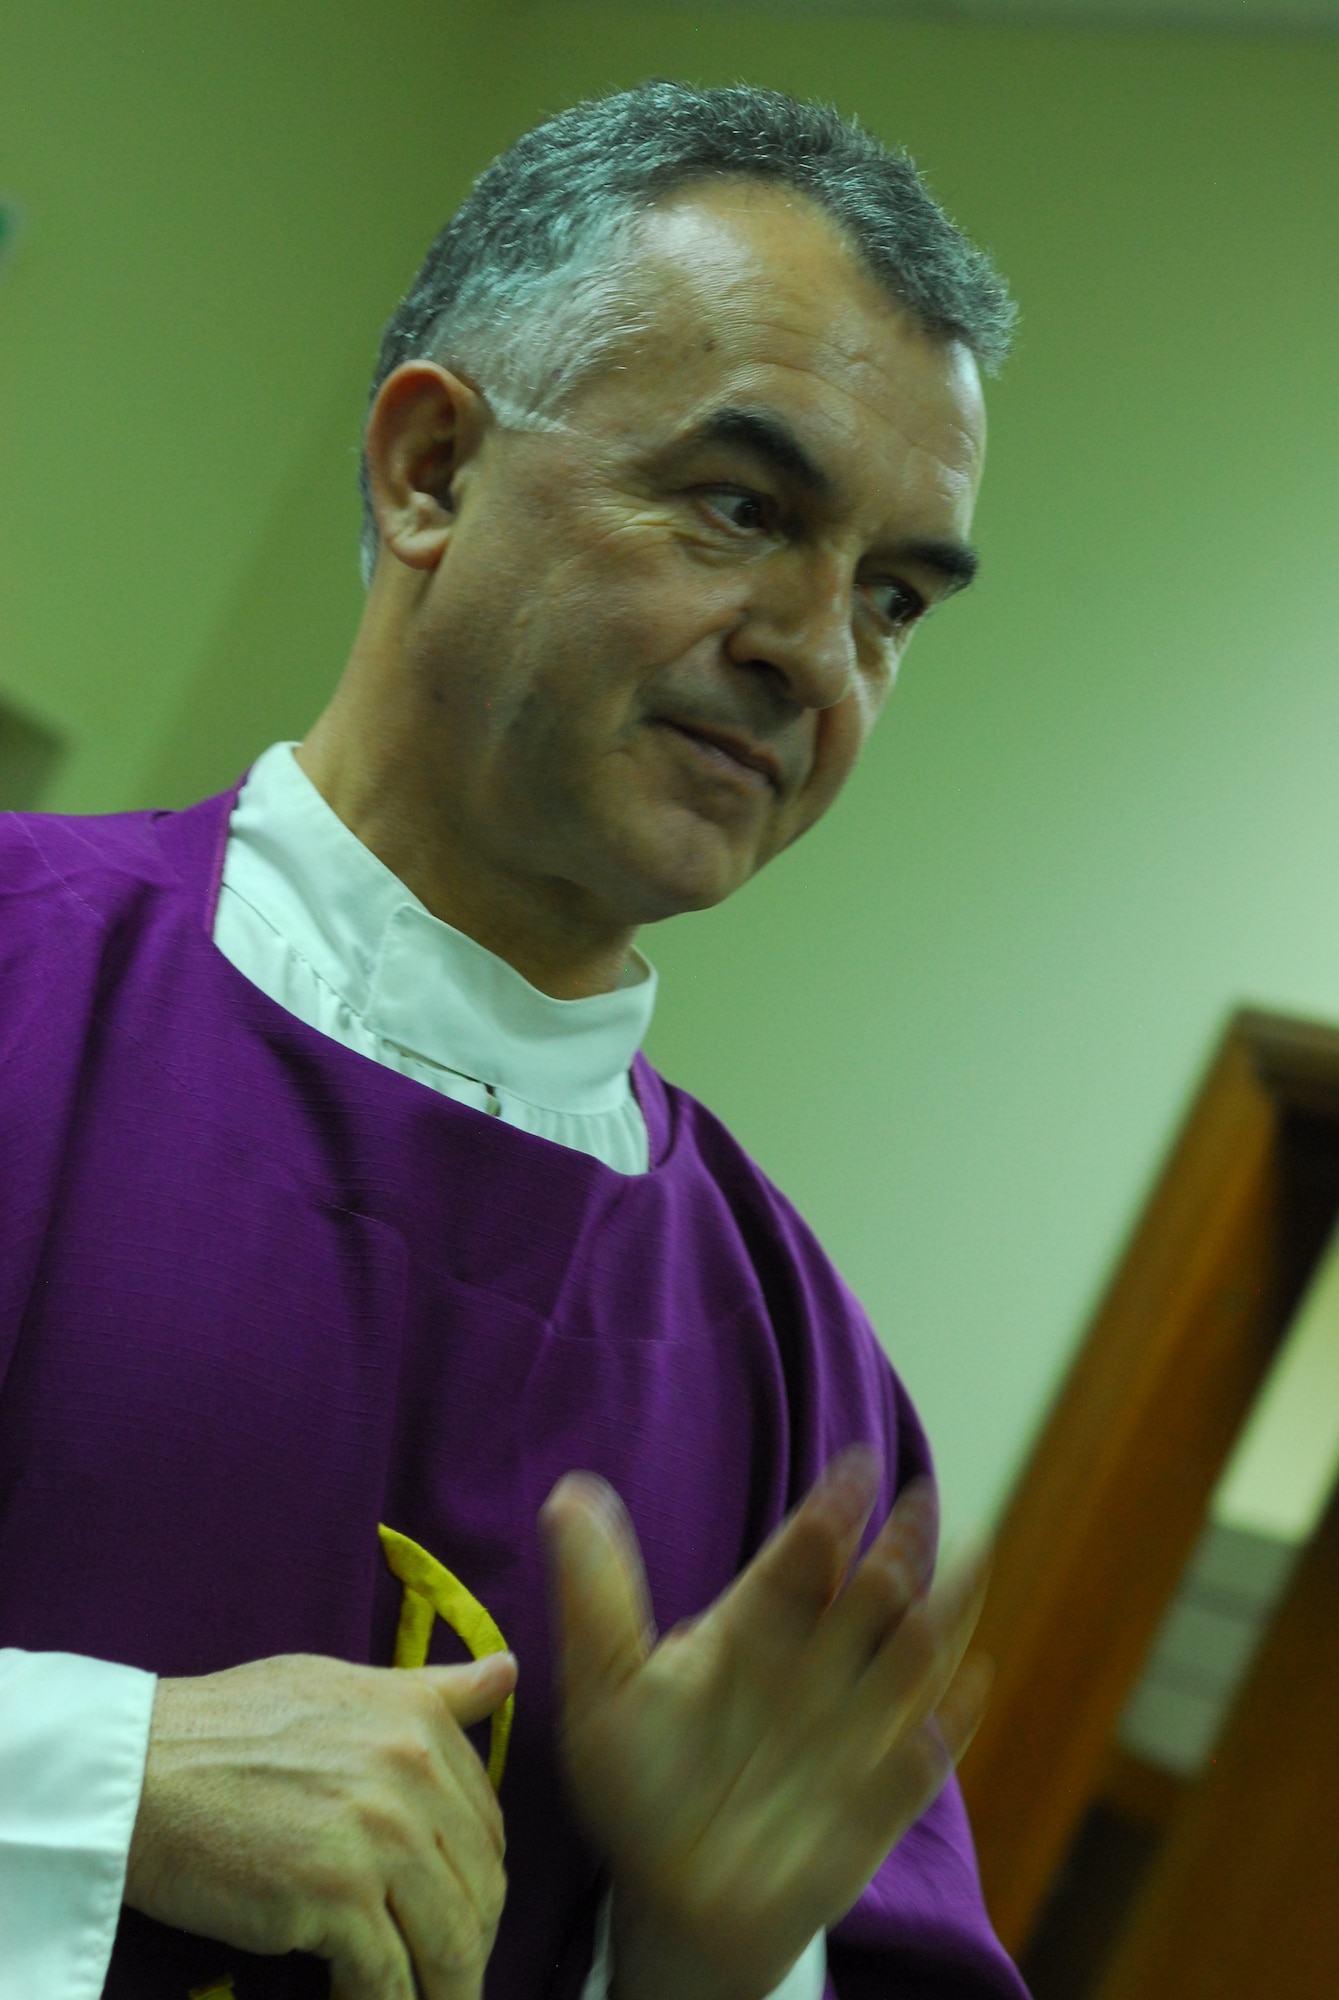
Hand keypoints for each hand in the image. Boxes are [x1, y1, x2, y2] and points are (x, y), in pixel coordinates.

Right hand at [124, 1649, 516, 1999]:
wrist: (140, 1769)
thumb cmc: (229, 1725)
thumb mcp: (340, 1685)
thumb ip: (431, 1691)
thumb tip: (507, 1669)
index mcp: (421, 1720)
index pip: (488, 1825)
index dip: (477, 1880)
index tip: (459, 1912)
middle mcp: (414, 1772)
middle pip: (481, 1888)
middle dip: (471, 1943)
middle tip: (448, 1978)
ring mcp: (379, 1836)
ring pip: (450, 1941)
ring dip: (446, 1989)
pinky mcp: (336, 1897)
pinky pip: (389, 1978)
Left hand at [541, 1451, 991, 1999]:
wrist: (671, 1902)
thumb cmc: (637, 1786)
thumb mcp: (605, 1687)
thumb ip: (597, 1595)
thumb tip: (569, 1492)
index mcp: (757, 1625)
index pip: (802, 1555)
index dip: (829, 1512)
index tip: (854, 1467)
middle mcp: (816, 1664)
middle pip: (870, 1591)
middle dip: (899, 1544)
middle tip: (917, 1497)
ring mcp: (855, 1728)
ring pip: (912, 1654)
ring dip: (946, 1605)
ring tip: (971, 1552)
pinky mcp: (880, 1799)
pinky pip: (925, 1756)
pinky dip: (950, 1721)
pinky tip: (969, 1685)